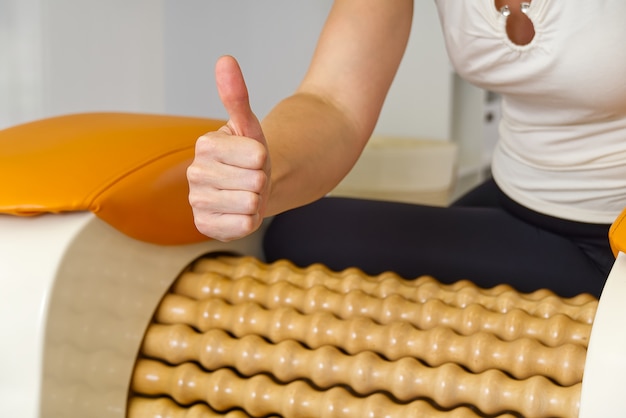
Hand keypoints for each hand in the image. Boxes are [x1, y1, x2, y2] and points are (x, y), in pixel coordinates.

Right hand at [187, 56, 270, 241]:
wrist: (248, 187)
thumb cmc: (249, 156)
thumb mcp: (248, 126)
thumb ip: (237, 95)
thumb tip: (225, 59)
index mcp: (205, 145)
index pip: (258, 156)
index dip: (263, 159)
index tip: (251, 159)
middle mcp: (195, 173)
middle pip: (255, 181)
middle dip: (260, 180)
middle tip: (249, 178)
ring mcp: (197, 202)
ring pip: (251, 203)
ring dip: (256, 201)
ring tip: (244, 194)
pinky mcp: (203, 226)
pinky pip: (242, 226)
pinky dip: (249, 220)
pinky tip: (238, 212)